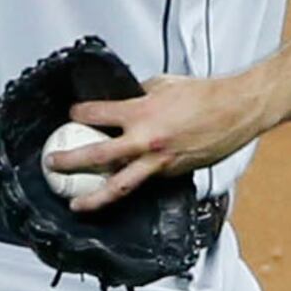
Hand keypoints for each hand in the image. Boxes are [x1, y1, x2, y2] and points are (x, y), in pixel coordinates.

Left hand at [53, 73, 264, 210]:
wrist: (237, 111)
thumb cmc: (205, 95)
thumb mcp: (163, 84)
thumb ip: (138, 94)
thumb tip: (123, 98)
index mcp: (142, 112)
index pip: (98, 114)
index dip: (80, 114)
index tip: (71, 116)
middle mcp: (147, 140)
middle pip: (99, 156)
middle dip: (71, 161)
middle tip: (53, 164)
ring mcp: (160, 161)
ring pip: (120, 185)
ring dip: (94, 197)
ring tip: (76, 205)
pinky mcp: (172, 174)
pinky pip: (145, 182)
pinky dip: (129, 187)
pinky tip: (116, 192)